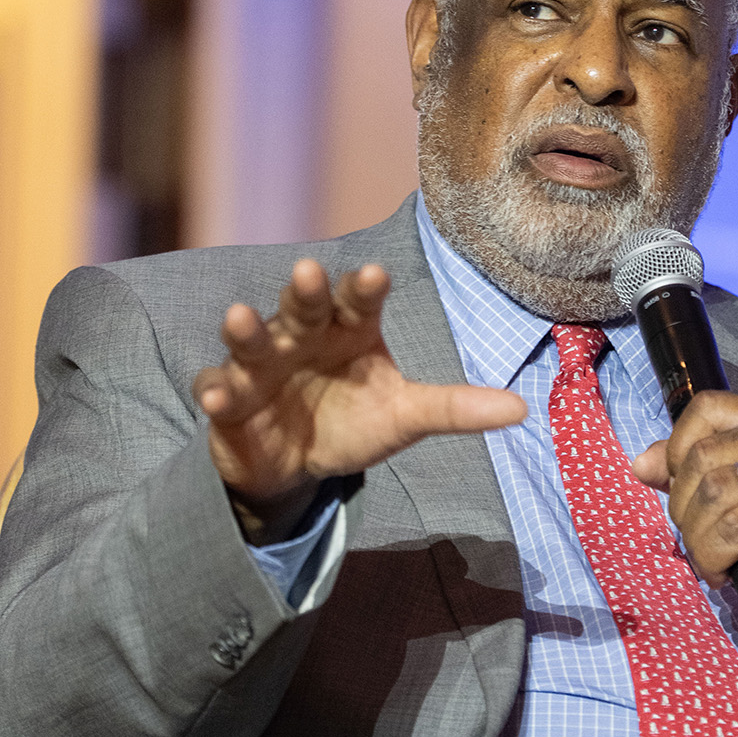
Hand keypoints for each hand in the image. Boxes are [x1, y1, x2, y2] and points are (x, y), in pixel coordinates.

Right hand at [193, 260, 525, 542]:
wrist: (297, 463)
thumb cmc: (355, 421)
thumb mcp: (406, 418)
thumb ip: (455, 409)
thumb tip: (521, 411)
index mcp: (350, 330)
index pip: (360, 300)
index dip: (366, 287)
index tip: (377, 274)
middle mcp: (303, 336)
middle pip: (304, 306)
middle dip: (305, 291)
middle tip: (307, 273)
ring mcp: (262, 365)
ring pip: (252, 339)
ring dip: (246, 329)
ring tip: (239, 318)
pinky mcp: (230, 399)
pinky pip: (218, 390)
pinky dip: (215, 391)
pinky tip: (219, 395)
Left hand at [632, 391, 737, 685]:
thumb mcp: (724, 495)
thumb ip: (684, 471)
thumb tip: (642, 463)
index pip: (706, 408)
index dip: (677, 451)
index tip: (686, 493)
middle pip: (703, 455)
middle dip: (684, 506)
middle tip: (700, 539)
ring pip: (712, 493)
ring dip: (697, 538)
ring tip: (713, 559)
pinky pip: (731, 530)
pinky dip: (713, 558)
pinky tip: (726, 572)